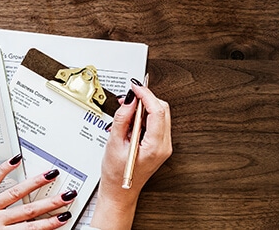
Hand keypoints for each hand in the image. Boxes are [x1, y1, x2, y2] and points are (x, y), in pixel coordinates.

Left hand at [0, 155, 76, 228]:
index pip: (30, 229)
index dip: (50, 223)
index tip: (64, 216)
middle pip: (28, 210)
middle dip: (50, 203)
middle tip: (67, 194)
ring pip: (14, 194)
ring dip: (34, 184)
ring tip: (51, 174)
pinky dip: (3, 170)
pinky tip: (15, 160)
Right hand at [89, 80, 171, 229]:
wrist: (120, 192)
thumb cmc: (115, 175)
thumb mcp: (114, 144)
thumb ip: (122, 119)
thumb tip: (130, 100)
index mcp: (155, 146)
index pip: (157, 111)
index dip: (146, 95)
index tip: (135, 86)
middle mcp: (164, 145)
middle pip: (162, 110)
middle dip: (146, 99)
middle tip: (129, 97)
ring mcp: (164, 146)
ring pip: (161, 115)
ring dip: (145, 107)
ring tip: (127, 110)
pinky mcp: (160, 145)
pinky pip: (157, 123)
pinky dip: (146, 116)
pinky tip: (132, 120)